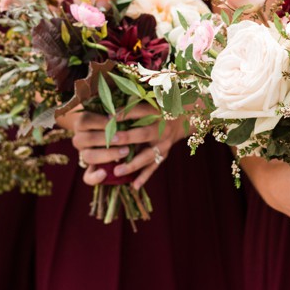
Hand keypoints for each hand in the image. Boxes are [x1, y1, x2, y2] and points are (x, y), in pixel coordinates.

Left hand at [72, 104, 186, 190]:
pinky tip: (134, 186)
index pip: (139, 111)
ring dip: (133, 164)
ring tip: (117, 171)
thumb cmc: (157, 110)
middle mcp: (161, 128)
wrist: (181, 119)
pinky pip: (154, 167)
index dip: (124, 113)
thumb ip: (133, 108)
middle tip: (111, 141)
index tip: (108, 117)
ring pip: (148, 155)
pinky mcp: (164, 154)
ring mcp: (164, 143)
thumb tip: (108, 114)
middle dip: (127, 137)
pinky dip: (144, 177)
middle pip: (144, 134)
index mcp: (156, 112)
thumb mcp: (150, 104)